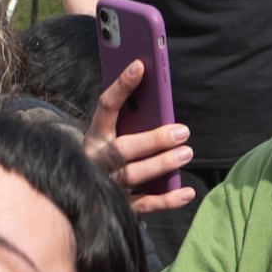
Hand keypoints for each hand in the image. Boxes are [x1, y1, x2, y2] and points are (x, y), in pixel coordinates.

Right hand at [86, 60, 193, 212]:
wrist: (83, 196)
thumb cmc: (111, 154)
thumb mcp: (116, 133)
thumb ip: (132, 118)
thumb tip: (158, 96)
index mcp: (95, 136)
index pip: (106, 106)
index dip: (121, 85)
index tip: (139, 65)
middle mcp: (97, 160)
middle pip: (123, 149)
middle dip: (153, 139)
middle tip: (182, 131)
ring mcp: (106, 184)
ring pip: (134, 175)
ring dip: (162, 164)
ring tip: (186, 153)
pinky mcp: (119, 206)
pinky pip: (145, 205)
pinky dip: (167, 201)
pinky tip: (188, 192)